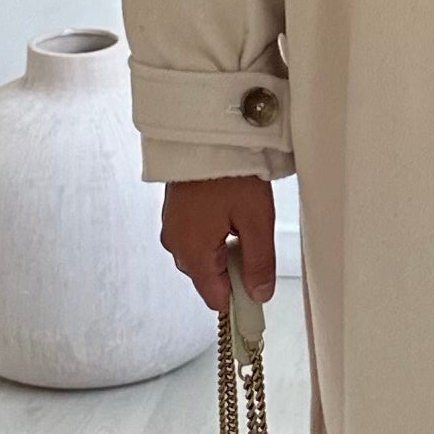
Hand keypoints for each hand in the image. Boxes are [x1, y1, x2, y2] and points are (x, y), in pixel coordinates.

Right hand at [161, 175, 275, 311]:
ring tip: (242, 219)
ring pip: (204, 257)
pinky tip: (229, 212)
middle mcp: (176, 245)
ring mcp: (173, 228)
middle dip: (234, 269)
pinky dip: (215, 233)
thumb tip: (260, 295)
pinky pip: (197, 237)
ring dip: (225, 249)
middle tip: (255, 240)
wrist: (204, 133)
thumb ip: (259, 264)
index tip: (260, 291)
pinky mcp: (175, 213)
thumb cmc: (229, 173)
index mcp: (193, 253)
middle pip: (209, 278)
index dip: (240, 300)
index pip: (216, 300)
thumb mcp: (257, 221)